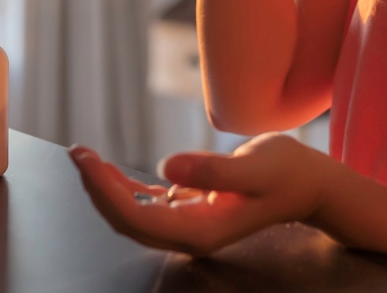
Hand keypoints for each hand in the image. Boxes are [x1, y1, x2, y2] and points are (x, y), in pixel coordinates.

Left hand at [68, 132, 338, 257]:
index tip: (85, 159)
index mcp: (201, 231)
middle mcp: (190, 235)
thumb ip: (212, 171)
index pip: (137, 217)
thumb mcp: (255, 167)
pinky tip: (110, 171)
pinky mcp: (192, 210)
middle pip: (128, 220)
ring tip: (85, 156)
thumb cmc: (287, 172)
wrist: (309, 183)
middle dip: (97, 188)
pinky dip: (125, 188)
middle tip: (77, 151)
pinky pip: (148, 205)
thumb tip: (166, 168)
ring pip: (133, 215)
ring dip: (106, 188)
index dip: (104, 190)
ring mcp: (190, 226)